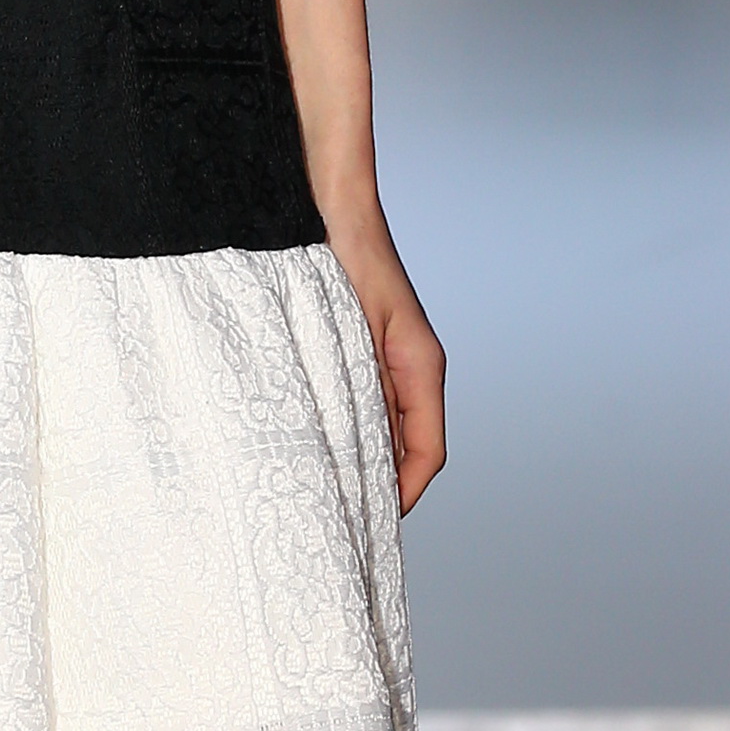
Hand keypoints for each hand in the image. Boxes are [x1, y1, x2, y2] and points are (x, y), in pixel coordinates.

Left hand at [322, 199, 446, 515]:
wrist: (324, 207)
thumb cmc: (349, 257)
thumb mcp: (366, 334)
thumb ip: (379, 395)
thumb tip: (377, 460)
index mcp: (420, 368)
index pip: (427, 453)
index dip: (405, 493)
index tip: (377, 523)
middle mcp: (403, 370)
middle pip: (401, 449)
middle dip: (376, 486)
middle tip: (338, 520)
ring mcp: (377, 363)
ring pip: (374, 430)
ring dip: (352, 459)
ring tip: (318, 492)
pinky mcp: (349, 353)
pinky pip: (350, 404)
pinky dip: (334, 429)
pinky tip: (302, 443)